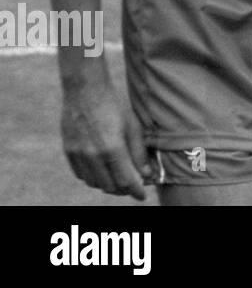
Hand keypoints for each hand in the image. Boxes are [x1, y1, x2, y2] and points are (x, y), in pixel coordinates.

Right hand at [61, 78, 155, 200]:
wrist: (86, 91)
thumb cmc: (114, 105)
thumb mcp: (133, 126)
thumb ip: (139, 153)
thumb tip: (147, 174)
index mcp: (112, 148)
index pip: (125, 181)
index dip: (135, 191)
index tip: (142, 196)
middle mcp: (93, 155)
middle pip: (109, 186)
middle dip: (122, 190)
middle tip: (132, 187)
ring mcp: (78, 154)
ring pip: (93, 182)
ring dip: (107, 185)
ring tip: (118, 180)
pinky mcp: (68, 151)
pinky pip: (80, 174)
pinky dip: (92, 178)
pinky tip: (101, 172)